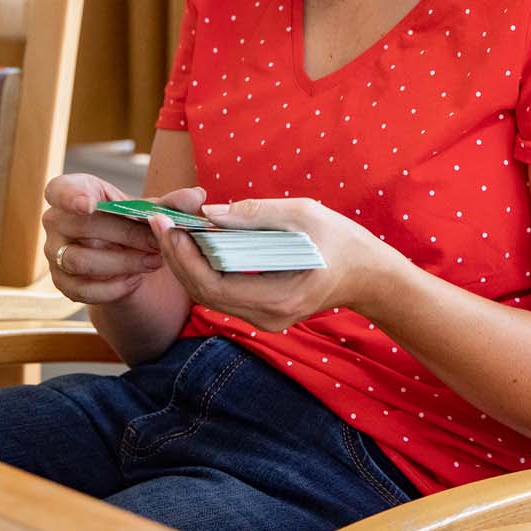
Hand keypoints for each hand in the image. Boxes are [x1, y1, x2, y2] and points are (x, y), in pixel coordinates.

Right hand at [42, 173, 207, 305]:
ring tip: (153, 262)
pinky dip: (112, 288)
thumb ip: (171, 203)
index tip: (90, 205)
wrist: (119, 253)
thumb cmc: (127, 220)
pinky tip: (135, 280)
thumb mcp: (147, 209)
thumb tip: (197, 195)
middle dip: (125, 236)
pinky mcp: (62, 282)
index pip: (58, 189)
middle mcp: (54, 221)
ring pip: (81, 260)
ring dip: (122, 263)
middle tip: (157, 243)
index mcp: (70, 191)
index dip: (71, 196)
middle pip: (84, 227)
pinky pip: (82, 289)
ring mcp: (54, 253)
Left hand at [150, 197, 408, 332]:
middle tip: (160, 223)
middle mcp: (266, 317)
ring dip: (187, 263)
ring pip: (209, 295)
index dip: (183, 256)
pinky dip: (204, 268)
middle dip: (177, 257)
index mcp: (278, 298)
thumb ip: (256, 214)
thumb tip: (209, 213)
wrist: (370, 274)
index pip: (213, 285)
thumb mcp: (304, 215)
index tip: (167, 224)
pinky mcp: (262, 310)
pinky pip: (223, 292)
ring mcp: (264, 318)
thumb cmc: (342, 241)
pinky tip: (197, 242)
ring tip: (172, 229)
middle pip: (203, 293)